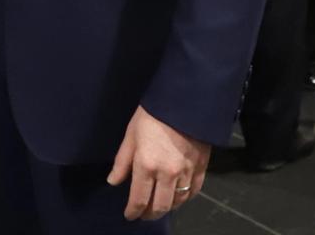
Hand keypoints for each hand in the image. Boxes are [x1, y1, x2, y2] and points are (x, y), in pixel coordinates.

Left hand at [107, 105, 209, 220]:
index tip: (129, 215)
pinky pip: (194, 191)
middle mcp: (167, 174)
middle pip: (159, 206)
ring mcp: (186, 172)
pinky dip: (185, 198)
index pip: (139, 199)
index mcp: (146, 165)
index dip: (133, 212)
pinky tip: (178, 196)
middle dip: (149, 214)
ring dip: (167, 207)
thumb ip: (122, 161)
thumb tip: (113, 181)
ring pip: (177, 202)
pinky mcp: (202, 167)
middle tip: (143, 214)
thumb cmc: (152, 114)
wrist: (184, 99)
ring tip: (159, 205)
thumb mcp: (131, 134)